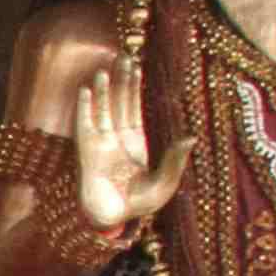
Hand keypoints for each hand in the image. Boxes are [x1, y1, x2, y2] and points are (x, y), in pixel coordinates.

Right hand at [74, 47, 192, 231]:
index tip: (137, 66)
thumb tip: (191, 137)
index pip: (135, 108)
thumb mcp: (165, 182)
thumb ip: (175, 159)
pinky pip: (84, 125)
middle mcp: (117, 139)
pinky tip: (85, 91)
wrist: (114, 220)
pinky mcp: (87, 151)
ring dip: (102, 90)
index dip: (135, 87)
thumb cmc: (140, 205)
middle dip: (121, 81)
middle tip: (123, 56)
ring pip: (102, 110)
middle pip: (119, 102)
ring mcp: (101, 144)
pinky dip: (84, 108)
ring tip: (103, 70)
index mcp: (137, 142)